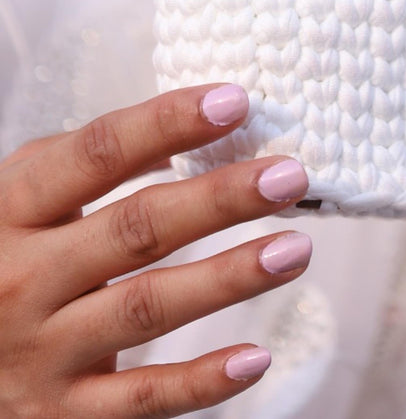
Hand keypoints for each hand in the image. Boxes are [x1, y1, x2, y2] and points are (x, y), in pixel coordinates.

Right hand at [0, 84, 312, 416]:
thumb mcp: (17, 199)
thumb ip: (87, 160)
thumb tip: (186, 127)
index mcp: (12, 210)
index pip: (98, 154)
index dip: (167, 122)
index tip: (235, 100)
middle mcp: (23, 278)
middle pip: (136, 229)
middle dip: (220, 199)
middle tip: (289, 176)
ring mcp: (41, 350)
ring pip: (148, 308)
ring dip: (229, 278)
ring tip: (294, 249)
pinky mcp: (57, 415)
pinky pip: (139, 400)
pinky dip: (200, 382)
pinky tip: (255, 357)